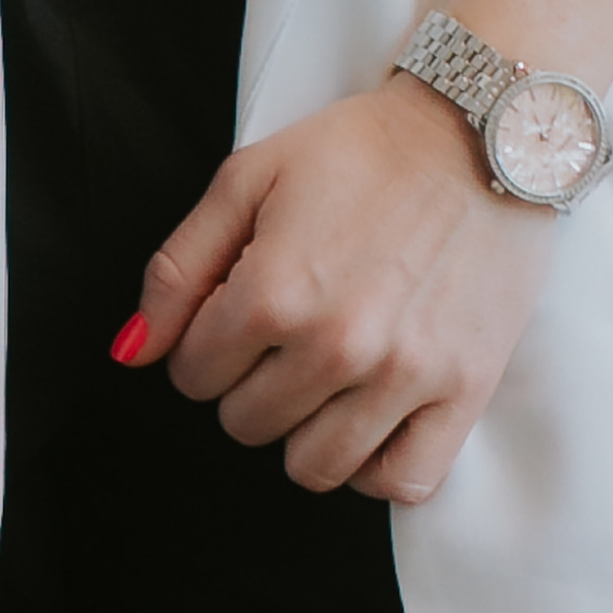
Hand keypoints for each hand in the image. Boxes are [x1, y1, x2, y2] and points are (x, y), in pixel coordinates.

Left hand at [117, 78, 555, 507]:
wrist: (481, 129)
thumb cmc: (361, 148)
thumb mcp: (249, 177)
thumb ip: (178, 268)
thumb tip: (130, 353)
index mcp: (273, 291)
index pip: (192, 374)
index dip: (205, 340)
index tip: (238, 307)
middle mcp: (335, 344)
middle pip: (246, 423)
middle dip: (250, 381)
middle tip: (286, 329)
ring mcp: (404, 375)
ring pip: (313, 467)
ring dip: (305, 426)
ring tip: (324, 371)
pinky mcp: (465, 391)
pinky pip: (401, 482)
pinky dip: (375, 464)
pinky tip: (370, 415)